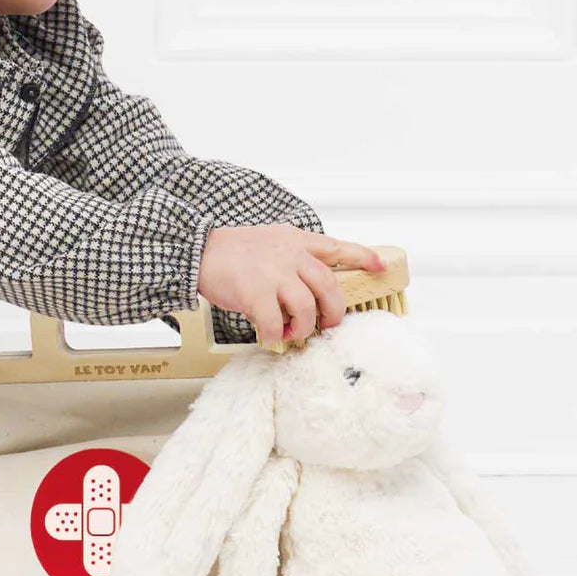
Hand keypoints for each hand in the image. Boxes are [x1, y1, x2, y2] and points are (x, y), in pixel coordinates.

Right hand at [196, 223, 385, 344]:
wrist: (196, 251)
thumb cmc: (228, 252)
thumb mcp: (267, 243)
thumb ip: (291, 259)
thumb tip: (307, 293)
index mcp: (294, 240)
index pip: (336, 247)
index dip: (362, 257)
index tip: (380, 265)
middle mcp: (290, 254)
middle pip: (329, 286)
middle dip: (333, 312)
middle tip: (326, 324)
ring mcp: (273, 273)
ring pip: (307, 308)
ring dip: (302, 327)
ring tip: (292, 333)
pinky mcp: (256, 291)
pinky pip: (275, 323)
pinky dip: (274, 334)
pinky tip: (268, 335)